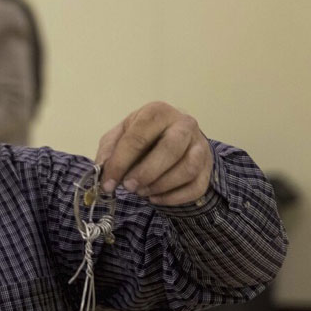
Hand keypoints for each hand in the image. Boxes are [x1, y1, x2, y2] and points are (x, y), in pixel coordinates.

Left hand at [95, 101, 212, 205]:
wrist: (173, 136)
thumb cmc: (143, 136)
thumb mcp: (120, 135)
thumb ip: (109, 150)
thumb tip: (102, 171)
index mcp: (157, 112)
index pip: (138, 137)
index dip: (120, 163)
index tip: (107, 184)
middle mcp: (184, 124)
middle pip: (171, 149)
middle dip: (146, 172)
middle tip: (129, 187)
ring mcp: (200, 145)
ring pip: (188, 168)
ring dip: (161, 185)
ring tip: (142, 192)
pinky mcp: (207, 166)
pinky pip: (196, 186)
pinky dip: (174, 197)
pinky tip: (156, 198)